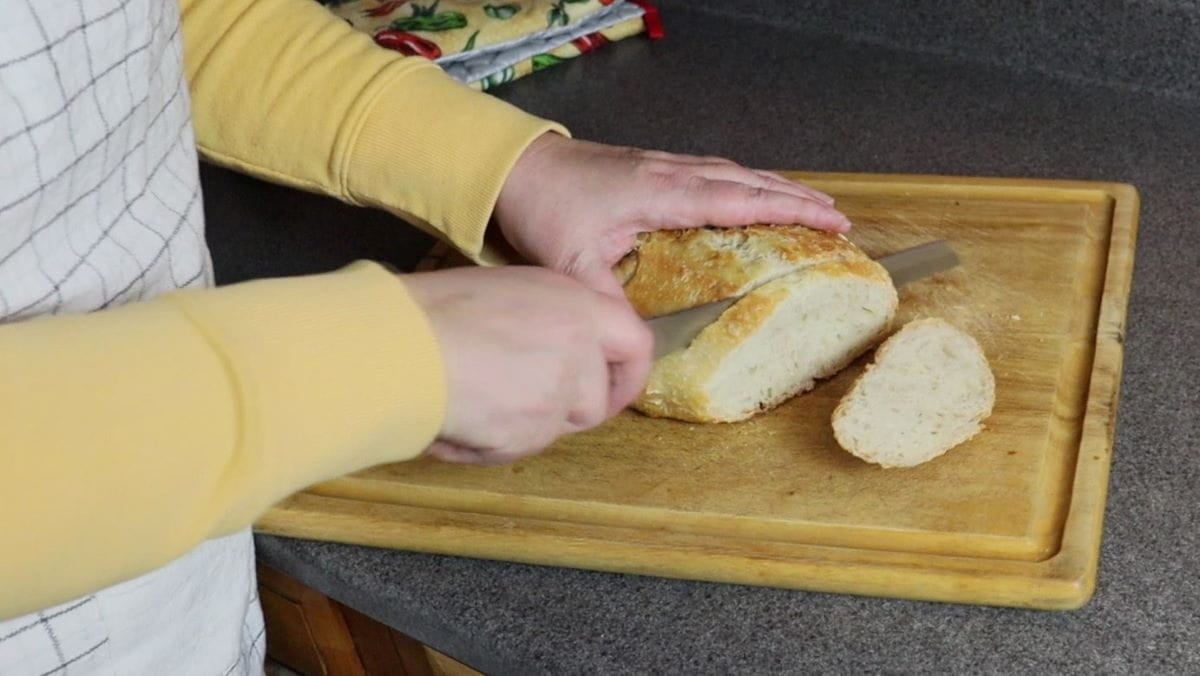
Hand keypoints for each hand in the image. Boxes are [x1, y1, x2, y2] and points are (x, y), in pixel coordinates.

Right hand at [402, 266, 651, 464]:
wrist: (400, 347)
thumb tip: (548, 347)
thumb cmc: (433, 310)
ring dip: (526, 426)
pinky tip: (458, 419)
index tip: (612, 389)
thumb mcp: (505, 292)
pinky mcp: (532, 432)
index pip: (634, 342)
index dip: (626, 374)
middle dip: (568, 412)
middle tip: (531, 409)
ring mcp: (558, 394)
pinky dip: (490, 444)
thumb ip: (546, 320)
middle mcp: (578, 346)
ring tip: (478, 403)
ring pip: (557, 428)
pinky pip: (518, 449)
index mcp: (575, 303)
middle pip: (596, 399)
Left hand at [494, 134, 849, 296]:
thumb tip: (639, 345)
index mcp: (662, 193)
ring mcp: (661, 166)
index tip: (831, 220)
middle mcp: (670, 172)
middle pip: (748, 180)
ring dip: (773, 188)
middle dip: (798, 198)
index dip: (789, 210)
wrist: (512, 167)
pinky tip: (747, 196)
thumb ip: (608, 304)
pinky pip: (712, 172)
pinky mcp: (650, 167)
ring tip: (809, 206)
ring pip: (733, 172)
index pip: (740, 200)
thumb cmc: (542, 208)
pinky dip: (744, 183)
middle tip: (838, 219)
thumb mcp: (572, 266)